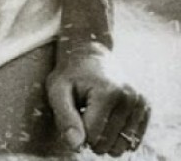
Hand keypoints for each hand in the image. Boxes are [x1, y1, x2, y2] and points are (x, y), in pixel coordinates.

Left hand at [46, 41, 149, 155]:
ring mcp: (140, 103)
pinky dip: (117, 135)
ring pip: (120, 147)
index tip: (74, 112)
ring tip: (96, 115)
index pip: (92, 137)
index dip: (78, 131)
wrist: (90, 55)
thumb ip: (65, 118)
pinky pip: (132, 142)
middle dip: (91, 136)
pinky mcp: (146, 108)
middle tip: (84, 113)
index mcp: (108, 92)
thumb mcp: (57, 90)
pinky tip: (108, 117)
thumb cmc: (70, 75)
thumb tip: (76, 146)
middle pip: (108, 144)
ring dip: (105, 137)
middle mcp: (129, 97)